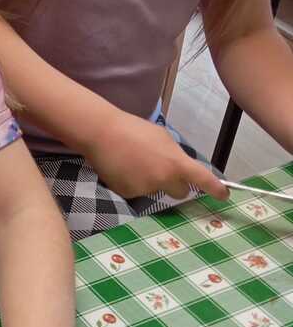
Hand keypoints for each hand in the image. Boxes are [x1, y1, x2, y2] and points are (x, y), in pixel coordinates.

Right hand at [84, 110, 227, 201]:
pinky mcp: (127, 194)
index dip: (216, 189)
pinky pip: (137, 192)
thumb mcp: (163, 138)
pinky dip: (133, 184)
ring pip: (156, 191)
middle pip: (180, 193)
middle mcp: (163, 180)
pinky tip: (123, 169)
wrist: (102, 134)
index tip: (224, 195)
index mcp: (176, 163)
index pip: (202, 179)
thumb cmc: (134, 130)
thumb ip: (175, 156)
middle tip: (161, 169)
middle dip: (175, 185)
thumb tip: (179, 167)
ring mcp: (145, 189)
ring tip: (134, 163)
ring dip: (150, 182)